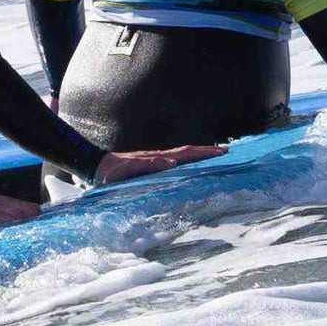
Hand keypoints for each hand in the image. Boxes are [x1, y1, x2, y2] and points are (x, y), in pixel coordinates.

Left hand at [89, 145, 218, 184]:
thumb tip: (170, 163)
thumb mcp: (125, 171)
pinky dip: (190, 161)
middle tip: (228, 153)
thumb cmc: (110, 173)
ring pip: (184, 155)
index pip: (183, 154)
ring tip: (220, 156)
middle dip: (207, 152)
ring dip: (201, 155)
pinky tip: (197, 166)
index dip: (202, 153)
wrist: (98, 167)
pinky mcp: (154, 165)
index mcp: (155, 158)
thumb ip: (144, 166)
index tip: (220, 154)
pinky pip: (177, 162)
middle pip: (188, 152)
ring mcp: (157, 160)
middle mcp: (159, 157)